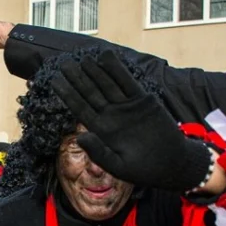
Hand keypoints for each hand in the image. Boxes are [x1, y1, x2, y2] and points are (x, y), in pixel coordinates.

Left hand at [51, 49, 212, 191]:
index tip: (55, 81)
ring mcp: (126, 106)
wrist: (171, 163)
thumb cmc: (142, 169)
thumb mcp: (118, 166)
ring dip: (94, 71)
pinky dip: (117, 69)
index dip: (68, 94)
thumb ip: (99, 153)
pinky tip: (106, 56)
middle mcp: (111, 115)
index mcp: (101, 130)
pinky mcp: (142, 100)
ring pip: (107, 84)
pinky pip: (127, 82)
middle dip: (78, 78)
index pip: (80, 108)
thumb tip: (80, 138)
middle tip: (64, 63)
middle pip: (90, 93)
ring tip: (82, 58)